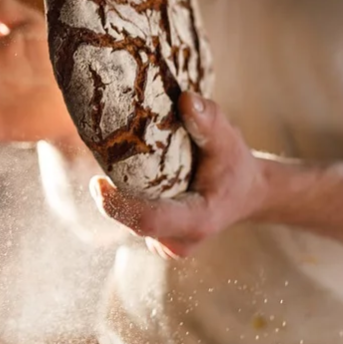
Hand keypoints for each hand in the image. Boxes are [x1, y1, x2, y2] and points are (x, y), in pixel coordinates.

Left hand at [89, 92, 268, 258]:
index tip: (96, 182)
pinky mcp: (157, 239)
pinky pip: (131, 220)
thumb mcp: (229, 140)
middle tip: (102, 157)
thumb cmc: (235, 166)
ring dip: (118, 195)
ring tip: (115, 162)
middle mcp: (179, 241)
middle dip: (112, 195)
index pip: (149, 220)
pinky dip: (124, 199)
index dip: (118, 206)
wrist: (246, 193)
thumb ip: (209, 121)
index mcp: (198, 221)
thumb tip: (186, 99)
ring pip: (129, 221)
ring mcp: (167, 245)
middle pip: (132, 221)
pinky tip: (126, 177)